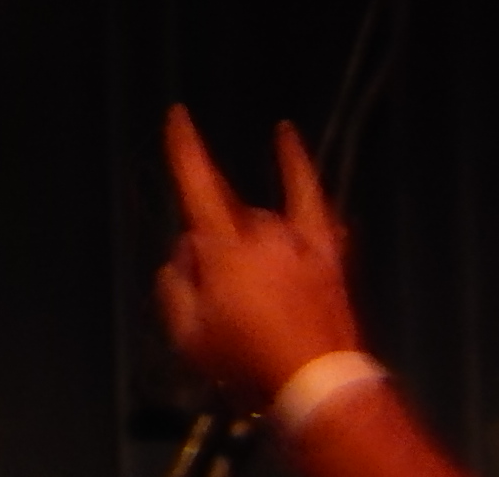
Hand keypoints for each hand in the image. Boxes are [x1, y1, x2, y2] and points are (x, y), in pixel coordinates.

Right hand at [156, 105, 360, 407]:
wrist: (320, 386)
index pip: (196, 182)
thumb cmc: (248, 362)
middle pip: (222, 214)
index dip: (184, 145)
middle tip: (213, 293)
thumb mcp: (188, 335)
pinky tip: (289, 141)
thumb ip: (173, 286)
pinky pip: (311, 199)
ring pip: (258, 218)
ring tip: (248, 289)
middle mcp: (260, 231)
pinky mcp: (325, 252)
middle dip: (208, 242)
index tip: (178, 113)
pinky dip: (298, 168)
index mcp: (222, 247)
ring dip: (245, 239)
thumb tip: (182, 259)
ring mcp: (297, 240)